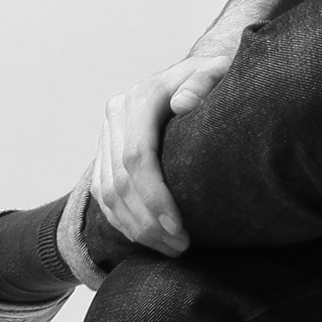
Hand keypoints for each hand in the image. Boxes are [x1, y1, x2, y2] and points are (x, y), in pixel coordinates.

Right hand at [88, 34, 240, 254]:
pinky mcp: (105, 149)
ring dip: (135, 228)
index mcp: (139, 98)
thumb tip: (182, 104)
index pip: (136, 157)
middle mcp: (116, 114)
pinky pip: (103, 193)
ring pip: (107, 193)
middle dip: (148, 221)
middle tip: (181, 247)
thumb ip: (204, 82)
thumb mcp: (218, 72)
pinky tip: (148, 238)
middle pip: (119, 181)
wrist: (197, 74)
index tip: (180, 226)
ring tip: (171, 249)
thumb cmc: (217, 78)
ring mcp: (106, 133)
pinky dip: (123, 221)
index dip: (155, 197)